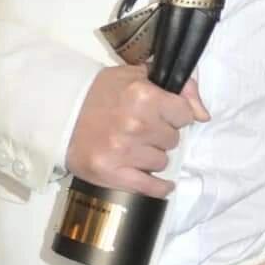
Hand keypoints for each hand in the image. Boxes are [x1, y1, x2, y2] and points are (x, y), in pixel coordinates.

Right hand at [66, 65, 208, 197]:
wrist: (61, 114)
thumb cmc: (101, 93)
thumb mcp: (138, 76)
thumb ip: (179, 87)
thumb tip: (203, 115)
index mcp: (143, 95)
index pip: (184, 113)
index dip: (175, 113)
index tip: (163, 113)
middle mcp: (136, 124)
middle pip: (173, 139)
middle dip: (162, 134)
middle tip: (142, 128)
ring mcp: (124, 151)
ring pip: (162, 162)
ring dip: (153, 155)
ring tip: (134, 146)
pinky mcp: (112, 174)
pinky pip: (150, 187)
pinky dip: (159, 188)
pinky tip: (162, 185)